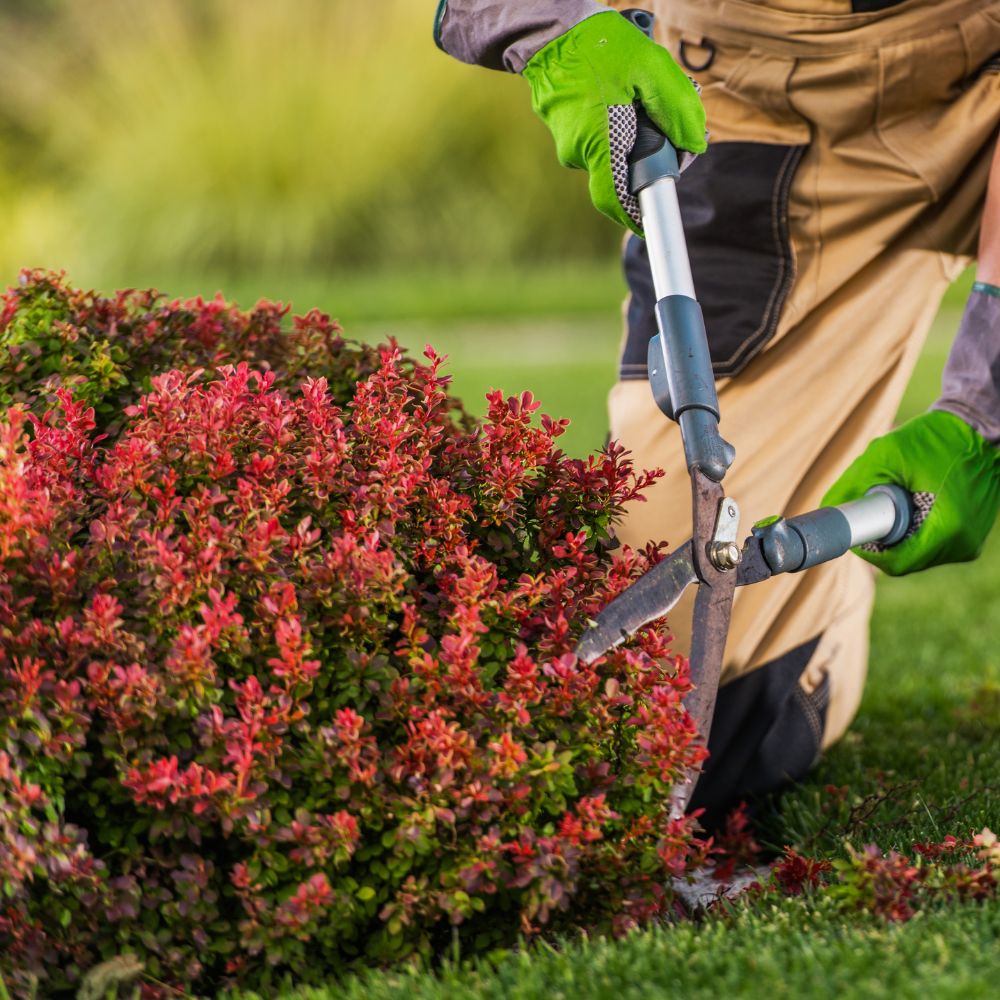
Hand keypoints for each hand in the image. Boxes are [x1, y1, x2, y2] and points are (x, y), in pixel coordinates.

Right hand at [522, 11, 705, 234]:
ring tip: (644, 98)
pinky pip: (600, 141)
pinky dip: (619, 128)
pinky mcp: (567, 133)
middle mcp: (579, 152)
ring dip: (635, 138)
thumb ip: (678, 108)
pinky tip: (625, 97)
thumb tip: (694, 145)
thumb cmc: (599, 45)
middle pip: (622, 175)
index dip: (636, 218)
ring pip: (613, 155)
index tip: (652, 225)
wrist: (551, 33)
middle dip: (650, 159)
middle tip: (671, 132)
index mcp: (599, 142)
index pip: (616, 199)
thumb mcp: (650, 67)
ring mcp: (569, 145)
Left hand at [821, 410, 999, 575]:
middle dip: (882, 541)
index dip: (869, 550)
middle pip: (906, 561)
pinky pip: (933, 545)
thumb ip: (852, 484)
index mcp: (948, 529)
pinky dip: (916, 531)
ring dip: (899, 536)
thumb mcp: (884, 455)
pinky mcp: (971, 537)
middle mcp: (963, 544)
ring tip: (898, 503)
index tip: (856, 530)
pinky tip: (914, 506)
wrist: (975, 430)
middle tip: (872, 513)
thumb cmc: (933, 439)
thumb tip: (826, 509)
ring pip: (919, 555)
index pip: (897, 562)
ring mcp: (969, 543)